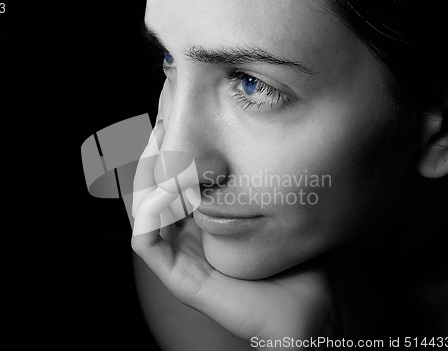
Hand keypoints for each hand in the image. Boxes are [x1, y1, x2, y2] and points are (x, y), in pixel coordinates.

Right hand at [131, 118, 339, 349]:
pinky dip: (149, 210)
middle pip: (150, 188)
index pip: (169, 180)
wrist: (305, 311)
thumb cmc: (296, 259)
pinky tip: (168, 183)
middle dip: (152, 152)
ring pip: (141, 209)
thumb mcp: (279, 206)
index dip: (166, 148)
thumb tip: (264, 136)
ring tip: (158, 141)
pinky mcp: (179, 276)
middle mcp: (185, 236)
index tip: (175, 113)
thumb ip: (264, 178)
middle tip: (161, 118)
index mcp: (203, 222)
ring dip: (145, 173)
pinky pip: (145, 239)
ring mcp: (179, 256)